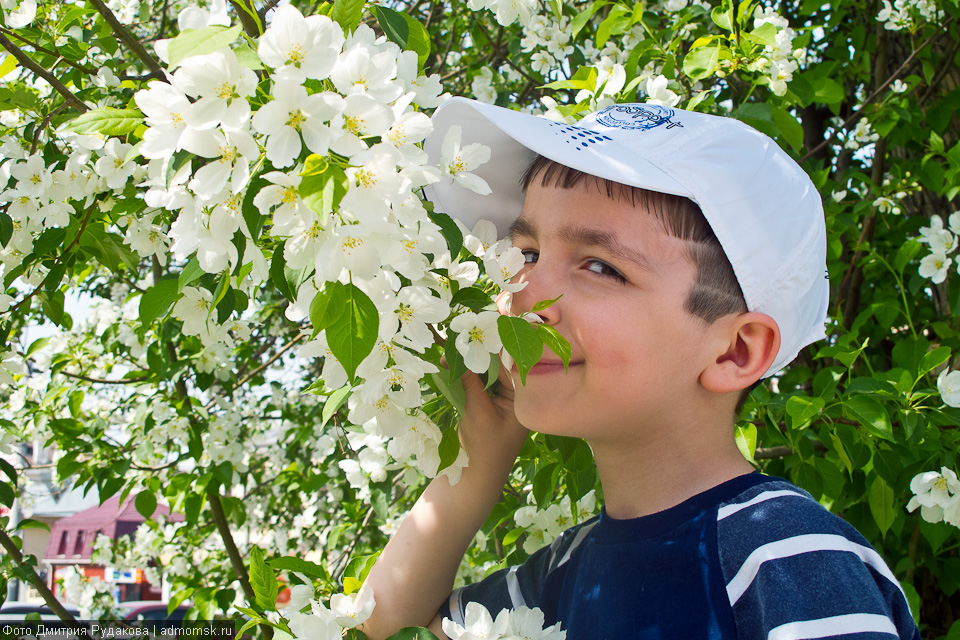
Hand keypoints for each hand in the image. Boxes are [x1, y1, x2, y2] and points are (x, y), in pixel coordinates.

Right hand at [457, 290, 528, 468]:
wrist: (475, 479)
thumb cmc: (484, 450)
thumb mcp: (477, 413)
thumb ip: (469, 381)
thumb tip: (453, 351)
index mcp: (526, 394)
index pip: (513, 358)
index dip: (496, 338)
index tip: (479, 320)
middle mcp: (517, 390)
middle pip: (500, 358)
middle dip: (481, 343)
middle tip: (461, 324)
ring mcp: (502, 394)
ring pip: (487, 366)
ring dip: (470, 354)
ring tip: (452, 336)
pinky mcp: (486, 399)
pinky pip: (477, 377)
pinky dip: (465, 368)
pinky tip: (449, 356)